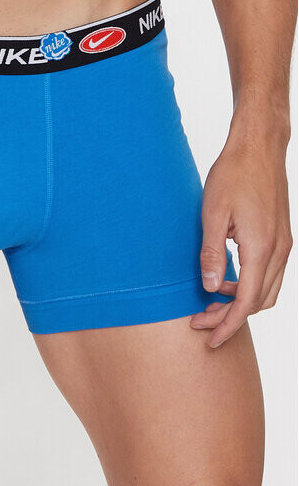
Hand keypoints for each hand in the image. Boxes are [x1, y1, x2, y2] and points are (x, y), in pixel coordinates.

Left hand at [190, 128, 292, 347]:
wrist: (259, 148)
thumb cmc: (233, 175)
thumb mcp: (212, 214)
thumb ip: (211, 254)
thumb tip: (211, 289)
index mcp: (262, 249)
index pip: (247, 303)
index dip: (227, 324)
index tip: (208, 338)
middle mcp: (279, 251)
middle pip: (259, 302)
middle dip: (231, 317)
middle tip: (200, 319)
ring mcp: (284, 244)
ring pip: (268, 291)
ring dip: (242, 302)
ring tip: (211, 301)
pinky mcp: (282, 236)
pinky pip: (270, 274)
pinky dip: (251, 285)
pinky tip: (227, 279)